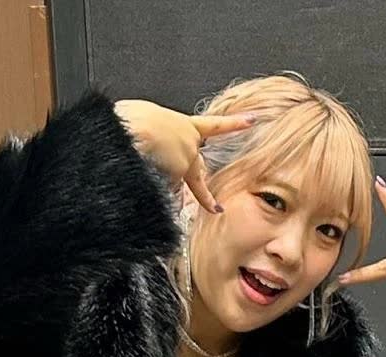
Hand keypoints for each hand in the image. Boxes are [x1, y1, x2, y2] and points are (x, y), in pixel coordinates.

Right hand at [113, 99, 255, 212]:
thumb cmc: (134, 121)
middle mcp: (191, 144)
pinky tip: (143, 175)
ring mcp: (188, 161)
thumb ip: (159, 136)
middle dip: (204, 190)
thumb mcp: (149, 120)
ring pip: (174, 183)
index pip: (215, 125)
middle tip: (215, 206)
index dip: (234, 123)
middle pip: (197, 169)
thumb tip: (155, 150)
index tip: (251, 120)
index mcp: (184, 125)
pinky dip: (154, 187)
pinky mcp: (181, 176)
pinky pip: (165, 190)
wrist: (135, 130)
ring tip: (145, 167)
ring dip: (158, 179)